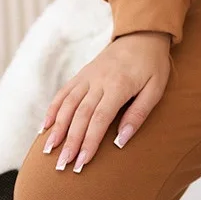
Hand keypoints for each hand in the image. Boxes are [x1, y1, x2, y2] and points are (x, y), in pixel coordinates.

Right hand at [37, 31, 172, 172]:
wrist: (142, 33)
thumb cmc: (152, 65)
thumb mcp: (156, 88)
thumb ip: (138, 114)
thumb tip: (120, 142)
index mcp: (118, 85)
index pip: (99, 119)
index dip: (89, 142)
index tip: (81, 164)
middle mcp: (99, 80)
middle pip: (80, 115)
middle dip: (70, 142)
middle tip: (61, 166)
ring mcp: (87, 76)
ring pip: (67, 104)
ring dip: (56, 128)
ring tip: (48, 151)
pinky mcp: (81, 74)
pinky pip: (63, 93)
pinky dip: (52, 110)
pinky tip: (44, 127)